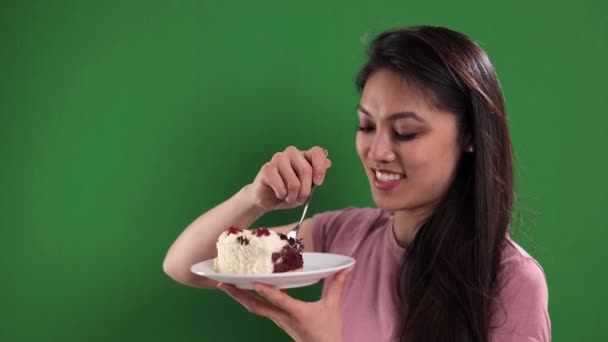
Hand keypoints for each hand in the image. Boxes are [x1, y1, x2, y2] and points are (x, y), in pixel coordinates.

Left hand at [217, 267, 352, 341]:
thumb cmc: (328, 332)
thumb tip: (348, 267)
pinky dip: (250, 300)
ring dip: (240, 297)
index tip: (255, 282)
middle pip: (256, 307)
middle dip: (238, 295)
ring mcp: (278, 321)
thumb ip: (338, 284)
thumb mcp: (333, 307)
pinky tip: (244, 291)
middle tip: (222, 283)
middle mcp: (283, 318)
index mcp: (297, 313)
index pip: (280, 301)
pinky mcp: (278, 321)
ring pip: (255, 309)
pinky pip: (261, 309)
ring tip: (226, 285)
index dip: (268, 292)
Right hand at [246, 146, 331, 211]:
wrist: (268, 199)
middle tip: (301, 198)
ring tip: (289, 197)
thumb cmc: (290, 192)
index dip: (320, 167)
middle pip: (306, 170)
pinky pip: (280, 185)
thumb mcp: (307, 187)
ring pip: (293, 181)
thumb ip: (316, 175)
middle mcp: (292, 153)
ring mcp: (278, 158)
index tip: (318, 183)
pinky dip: (282, 194)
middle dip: (305, 190)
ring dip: (293, 196)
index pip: (317, 152)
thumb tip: (328, 162)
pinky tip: (279, 194)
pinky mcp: (267, 168)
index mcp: (304, 156)